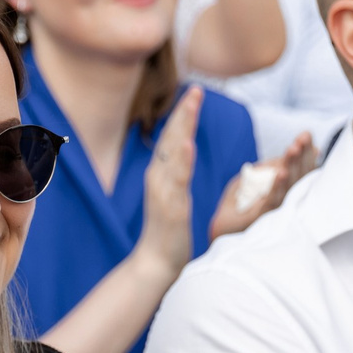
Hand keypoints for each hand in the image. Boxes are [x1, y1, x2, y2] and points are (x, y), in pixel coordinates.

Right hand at [131, 88, 202, 280]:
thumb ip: (177, 175)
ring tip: (192, 104)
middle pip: (170, 137)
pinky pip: (176, 180)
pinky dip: (181, 160)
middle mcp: (158, 178)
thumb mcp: (174, 196)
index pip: (172, 138)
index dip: (182, 114)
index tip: (194, 93)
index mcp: (161, 174)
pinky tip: (187, 143)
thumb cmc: (169, 233)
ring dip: (182, 126)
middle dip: (184, 112)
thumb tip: (182, 155)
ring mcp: (162, 191)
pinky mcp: (170, 206)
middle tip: (196, 89)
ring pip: (172, 152)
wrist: (156, 263)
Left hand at [211, 131, 314, 240]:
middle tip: (303, 138)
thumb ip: (272, 165)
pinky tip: (280, 173)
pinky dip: (276, 187)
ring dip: (291, 167)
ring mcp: (274, 212)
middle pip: (298, 177)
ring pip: (288, 188)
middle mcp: (285, 202)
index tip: (306, 134)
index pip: (301, 170)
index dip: (305, 153)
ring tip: (293, 149)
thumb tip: (300, 148)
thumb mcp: (253, 178)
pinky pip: (270, 203)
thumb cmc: (238, 203)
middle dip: (301, 156)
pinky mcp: (259, 220)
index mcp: (286, 192)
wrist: (219, 229)